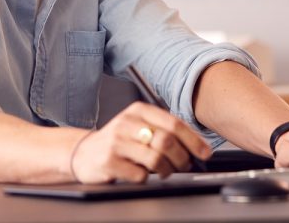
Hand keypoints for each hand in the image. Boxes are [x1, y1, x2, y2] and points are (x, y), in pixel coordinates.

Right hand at [70, 101, 210, 183]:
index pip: (173, 123)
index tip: (204, 152)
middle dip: (182, 157)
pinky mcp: (109, 161)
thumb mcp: (138, 126)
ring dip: (167, 170)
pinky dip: (147, 178)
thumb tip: (195, 144)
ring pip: (156, 159)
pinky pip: (140, 175)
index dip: (193, 140)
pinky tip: (142, 173)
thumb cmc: (119, 140)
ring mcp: (117, 142)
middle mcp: (127, 122)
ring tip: (166, 171)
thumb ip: (162, 129)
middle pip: (166, 141)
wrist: (84, 153)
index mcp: (138, 110)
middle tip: (185, 165)